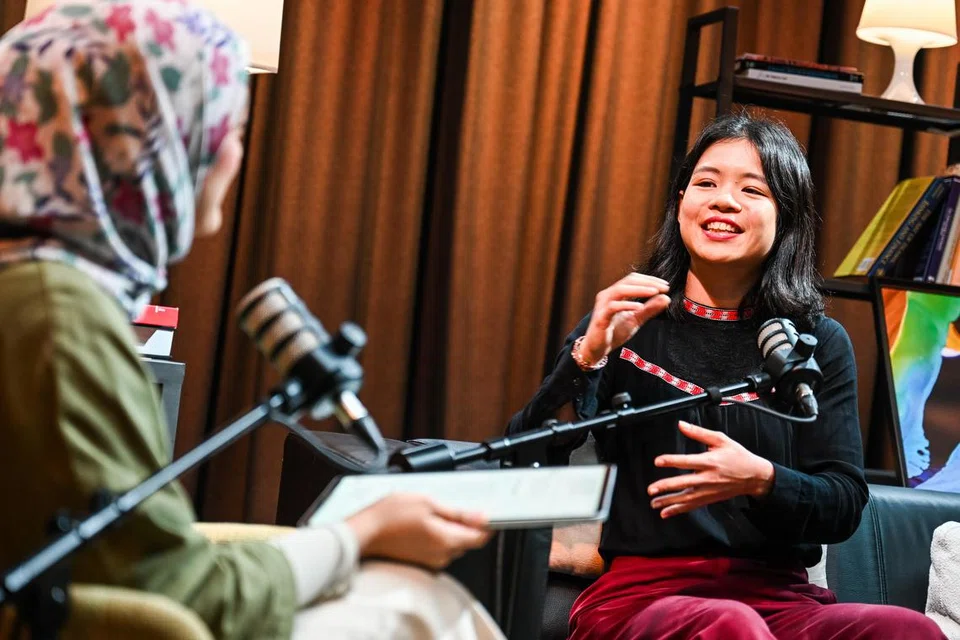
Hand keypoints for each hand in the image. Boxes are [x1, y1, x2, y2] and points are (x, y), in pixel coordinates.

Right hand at [346, 493, 491, 569]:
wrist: (364, 532)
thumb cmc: (390, 515)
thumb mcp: (427, 503)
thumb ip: (457, 512)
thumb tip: (481, 517)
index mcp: (447, 540)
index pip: (481, 537)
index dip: (486, 524)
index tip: (484, 512)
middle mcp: (442, 555)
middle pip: (467, 540)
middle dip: (464, 524)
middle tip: (448, 506)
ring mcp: (431, 560)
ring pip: (453, 544)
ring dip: (449, 529)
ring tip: (429, 513)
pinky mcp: (421, 561)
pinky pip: (439, 548)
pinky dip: (436, 536)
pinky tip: (422, 523)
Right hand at [580, 273, 670, 363]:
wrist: (597, 349)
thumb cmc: (614, 332)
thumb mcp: (635, 319)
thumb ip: (649, 309)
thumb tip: (666, 298)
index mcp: (615, 294)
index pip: (633, 279)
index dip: (650, 280)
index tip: (665, 285)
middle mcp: (607, 295)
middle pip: (628, 281)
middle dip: (647, 282)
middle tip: (664, 287)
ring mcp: (603, 305)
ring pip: (620, 290)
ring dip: (639, 289)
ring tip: (655, 292)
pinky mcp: (601, 317)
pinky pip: (613, 307)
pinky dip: (627, 304)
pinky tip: (640, 307)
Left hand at [647, 421, 774, 518]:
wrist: (754, 476)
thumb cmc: (738, 456)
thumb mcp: (721, 439)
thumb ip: (699, 432)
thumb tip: (681, 424)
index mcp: (710, 462)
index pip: (687, 461)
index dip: (672, 461)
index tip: (658, 461)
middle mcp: (707, 478)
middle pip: (684, 483)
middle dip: (666, 487)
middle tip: (651, 489)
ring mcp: (708, 490)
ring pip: (686, 498)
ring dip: (668, 501)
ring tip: (654, 503)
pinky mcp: (709, 498)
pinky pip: (691, 506)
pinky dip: (678, 510)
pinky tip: (666, 512)